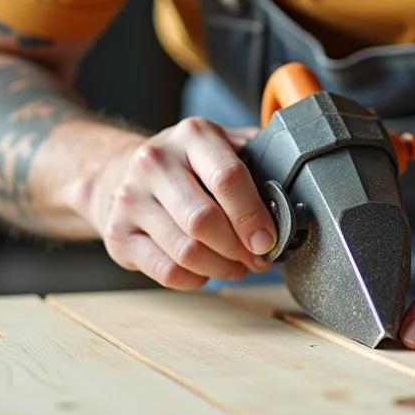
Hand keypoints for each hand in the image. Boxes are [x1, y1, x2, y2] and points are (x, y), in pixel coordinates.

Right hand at [86, 117, 277, 289]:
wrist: (121, 173)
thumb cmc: (187, 165)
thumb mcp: (222, 146)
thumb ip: (258, 158)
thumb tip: (296, 190)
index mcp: (191, 135)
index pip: (228, 178)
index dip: (253, 216)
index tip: (268, 240)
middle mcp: (155, 161)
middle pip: (204, 221)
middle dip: (239, 249)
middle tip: (257, 259)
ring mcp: (130, 198)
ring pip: (186, 252)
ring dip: (222, 268)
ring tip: (236, 266)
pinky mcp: (118, 234)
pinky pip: (167, 272)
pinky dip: (196, 279)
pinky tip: (206, 270)